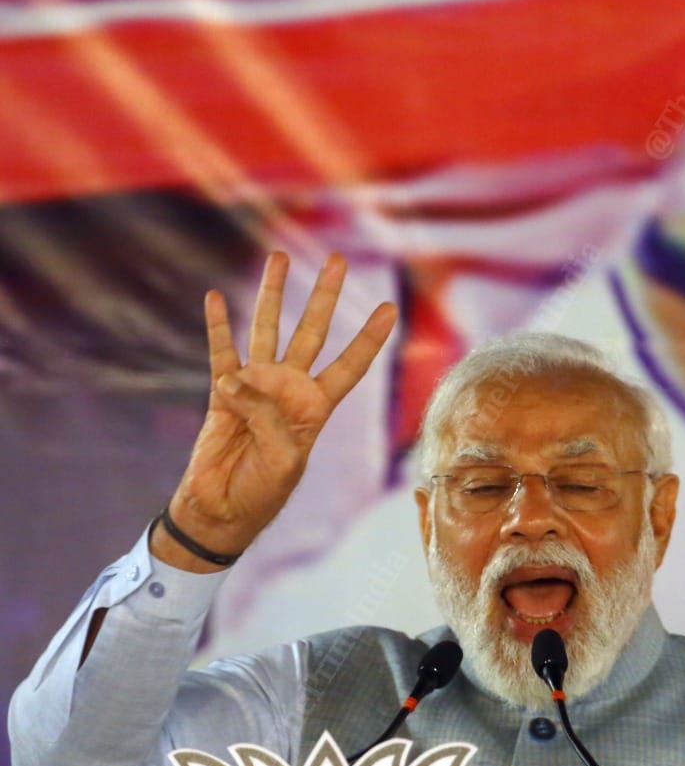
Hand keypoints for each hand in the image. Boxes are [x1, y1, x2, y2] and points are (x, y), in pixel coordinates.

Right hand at [153, 251, 396, 568]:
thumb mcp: (282, 459)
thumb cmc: (261, 491)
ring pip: (268, 329)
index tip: (388, 308)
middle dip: (325, 297)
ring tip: (279, 256)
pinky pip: (221, 350)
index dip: (369, 339)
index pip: (349, 366)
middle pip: (313, 332)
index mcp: (316, 407)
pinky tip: (216, 297)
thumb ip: (265, 415)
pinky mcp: (223, 391)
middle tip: (337, 259)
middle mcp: (289, 389)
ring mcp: (256, 386)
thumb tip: (234, 377)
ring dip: (272, 294)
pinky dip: (218, 325)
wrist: (221, 509)